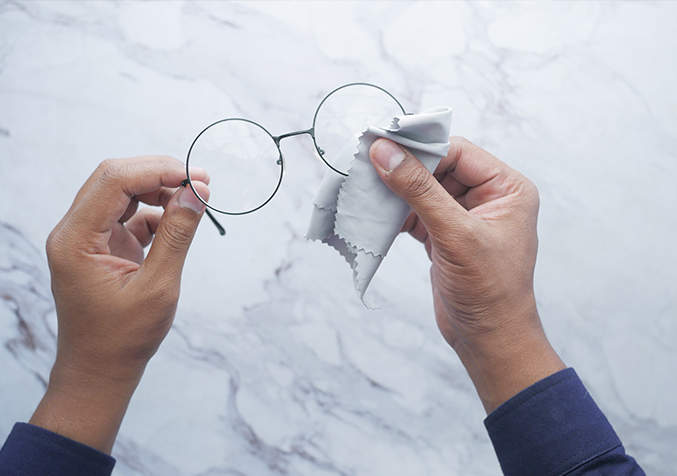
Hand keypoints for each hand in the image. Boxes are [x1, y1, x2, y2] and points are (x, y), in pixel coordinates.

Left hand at [30, 156, 209, 452]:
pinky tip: (179, 220)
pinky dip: (155, 212)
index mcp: (75, 240)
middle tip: (200, 181)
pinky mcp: (101, 246)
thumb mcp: (158, 286)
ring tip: (195, 198)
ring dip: (158, 189)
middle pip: (114, 179)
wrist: (99, 370)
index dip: (157, 170)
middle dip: (159, 173)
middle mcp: (74, 232)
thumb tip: (197, 193)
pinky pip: (128, 215)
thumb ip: (177, 235)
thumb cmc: (123, 338)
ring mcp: (86, 238)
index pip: (114, 181)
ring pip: (121, 192)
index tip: (196, 176)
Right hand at [370, 137, 564, 412]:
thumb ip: (419, 190)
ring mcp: (465, 218)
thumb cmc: (488, 290)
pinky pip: (417, 213)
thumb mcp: (455, 234)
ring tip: (367, 188)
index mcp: (507, 188)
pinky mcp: (445, 236)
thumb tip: (385, 152)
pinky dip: (397, 213)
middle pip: (439, 168)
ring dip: (397, 192)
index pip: (458, 152)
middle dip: (405, 170)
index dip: (420, 148)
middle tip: (368, 165)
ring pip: (425, 191)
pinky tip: (377, 214)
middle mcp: (489, 198)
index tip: (381, 145)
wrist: (488, 340)